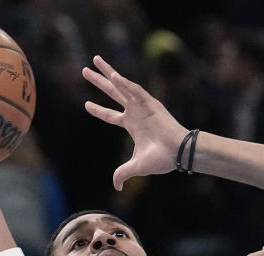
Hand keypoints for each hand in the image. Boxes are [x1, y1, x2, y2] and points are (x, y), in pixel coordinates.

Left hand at [82, 55, 187, 190]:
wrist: (179, 154)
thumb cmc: (162, 159)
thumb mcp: (136, 166)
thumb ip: (123, 173)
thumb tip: (116, 187)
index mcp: (132, 125)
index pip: (111, 116)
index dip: (98, 110)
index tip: (86, 104)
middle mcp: (135, 112)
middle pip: (112, 93)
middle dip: (99, 81)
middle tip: (85, 69)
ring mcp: (143, 106)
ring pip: (121, 85)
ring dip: (108, 73)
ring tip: (95, 60)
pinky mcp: (152, 103)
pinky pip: (135, 91)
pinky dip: (125, 83)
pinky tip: (113, 75)